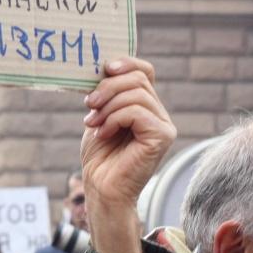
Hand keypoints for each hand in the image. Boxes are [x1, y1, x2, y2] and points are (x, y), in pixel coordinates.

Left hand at [81, 58, 175, 252]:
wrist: (101, 188)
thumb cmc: (100, 157)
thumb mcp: (99, 117)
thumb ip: (106, 94)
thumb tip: (104, 67)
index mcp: (146, 107)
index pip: (145, 71)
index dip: (126, 63)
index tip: (104, 69)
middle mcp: (159, 114)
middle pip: (138, 79)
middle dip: (107, 87)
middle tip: (88, 105)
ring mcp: (164, 126)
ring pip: (136, 94)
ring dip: (107, 105)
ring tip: (93, 123)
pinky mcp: (162, 137)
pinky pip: (136, 112)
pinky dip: (114, 118)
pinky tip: (104, 133)